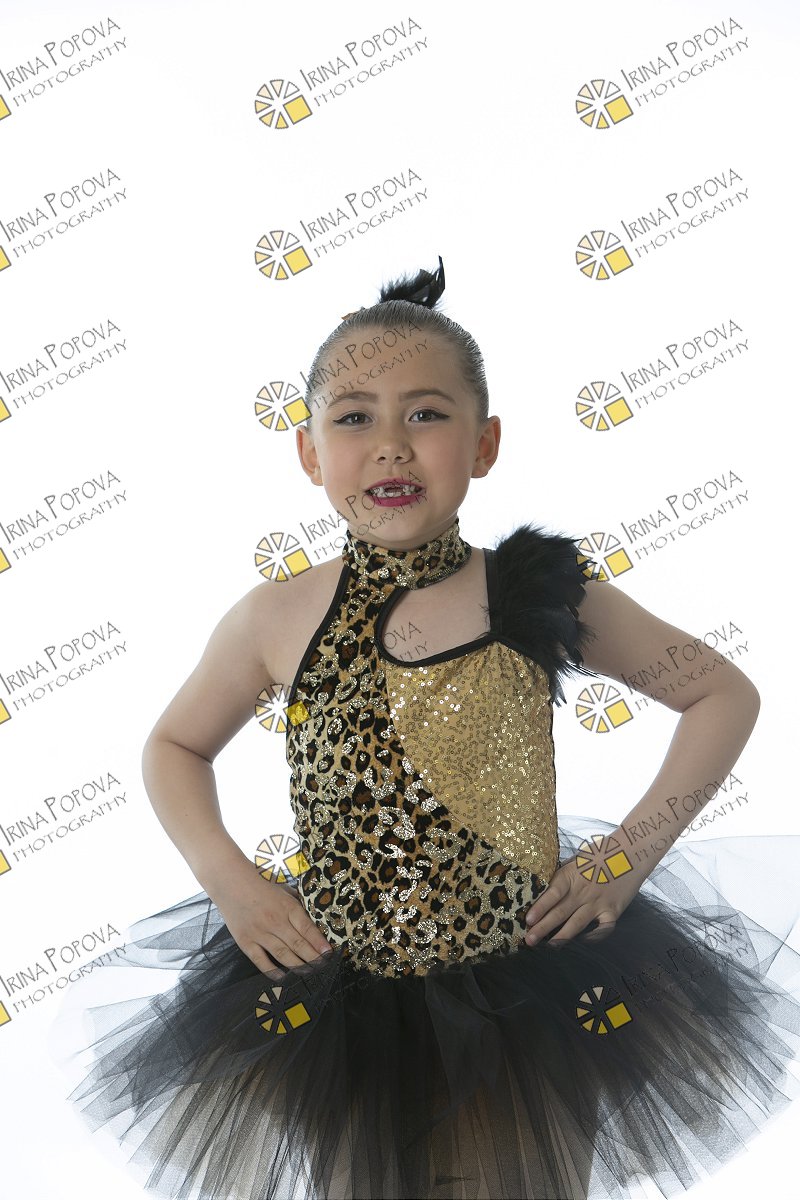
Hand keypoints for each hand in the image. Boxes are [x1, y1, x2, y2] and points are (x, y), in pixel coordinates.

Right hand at [204, 857, 333, 973]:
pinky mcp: (246, 942)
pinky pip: (261, 961)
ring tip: (309, 974)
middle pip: (298, 944)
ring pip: (283, 955)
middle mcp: (275, 921)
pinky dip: (272, 971)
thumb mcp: (284, 889)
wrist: (230, 882)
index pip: (307, 929)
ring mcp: (259, 932)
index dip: (319, 943)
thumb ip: (297, 903)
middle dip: (313, 958)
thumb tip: (313, 918)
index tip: (329, 953)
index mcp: (287, 906)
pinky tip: (284, 977)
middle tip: (324, 968)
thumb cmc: (260, 884)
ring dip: (298, 966)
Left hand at [523, 855, 641, 947]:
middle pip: (560, 912)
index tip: (528, 920)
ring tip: (548, 947)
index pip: (553, 893)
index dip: (540, 907)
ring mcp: (599, 902)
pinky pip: (601, 929)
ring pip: (577, 924)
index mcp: (572, 875)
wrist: (632, 853)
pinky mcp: (613, 911)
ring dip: (561, 937)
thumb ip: (563, 875)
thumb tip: (543, 888)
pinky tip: (581, 943)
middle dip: (543, 928)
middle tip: (529, 940)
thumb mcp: (577, 859)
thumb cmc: (601, 853)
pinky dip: (592, 937)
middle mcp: (584, 891)